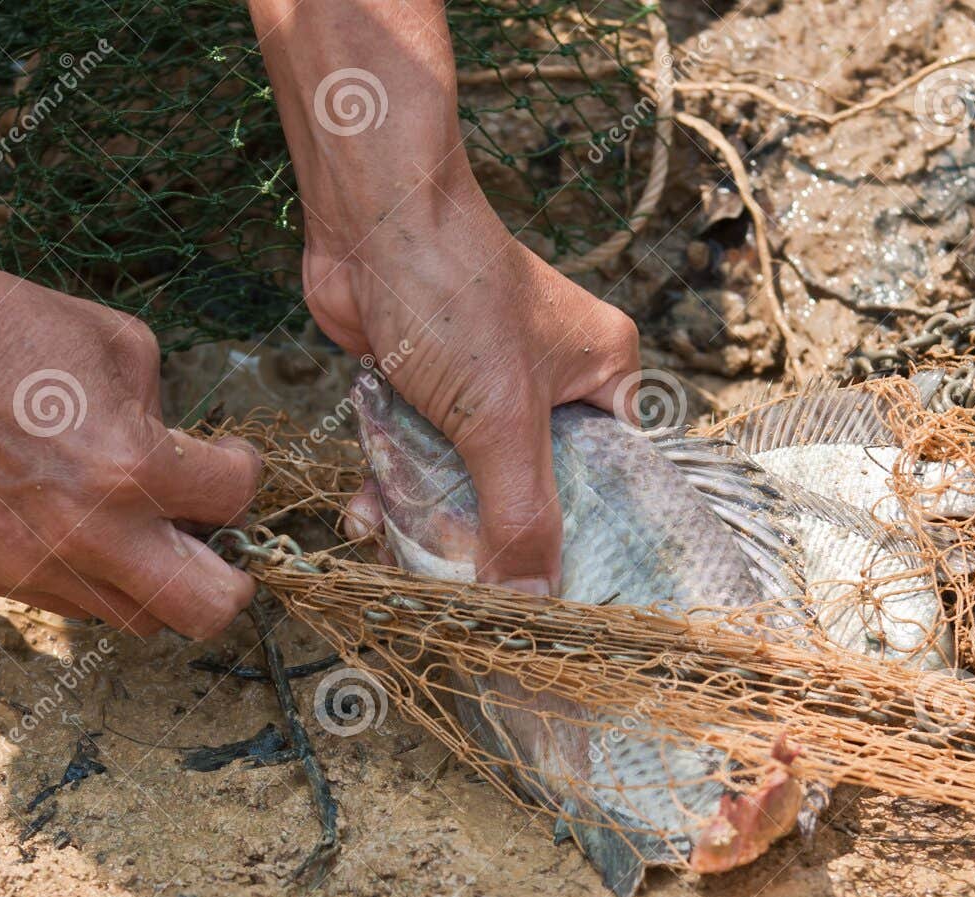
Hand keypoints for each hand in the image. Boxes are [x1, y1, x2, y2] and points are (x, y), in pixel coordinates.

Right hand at [0, 243, 259, 637]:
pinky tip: (81, 525)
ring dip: (159, 581)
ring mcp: (38, 565)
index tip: (229, 460)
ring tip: (144, 531)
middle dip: (230, 581)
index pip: (237, 501)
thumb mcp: (125, 347)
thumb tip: (191, 463)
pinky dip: (97, 577)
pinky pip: (76, 604)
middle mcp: (90, 533)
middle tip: (218, 544)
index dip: (244, 473)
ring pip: (141, 620)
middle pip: (209, 612)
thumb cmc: (11, 328)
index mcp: (133, 468)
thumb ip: (171, 417)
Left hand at [306, 186, 637, 591]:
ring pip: (469, 481)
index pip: (611, 484)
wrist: (366, 215)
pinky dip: (394, 486)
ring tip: (393, 551)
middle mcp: (552, 383)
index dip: (584, 544)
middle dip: (490, 538)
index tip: (552, 600)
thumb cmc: (453, 292)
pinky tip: (363, 513)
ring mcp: (488, 387)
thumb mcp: (499, 419)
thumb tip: (534, 603)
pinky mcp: (430, 388)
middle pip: (533, 492)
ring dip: (428, 518)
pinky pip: (422, 459)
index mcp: (602, 379)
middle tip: (463, 589)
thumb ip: (520, 515)